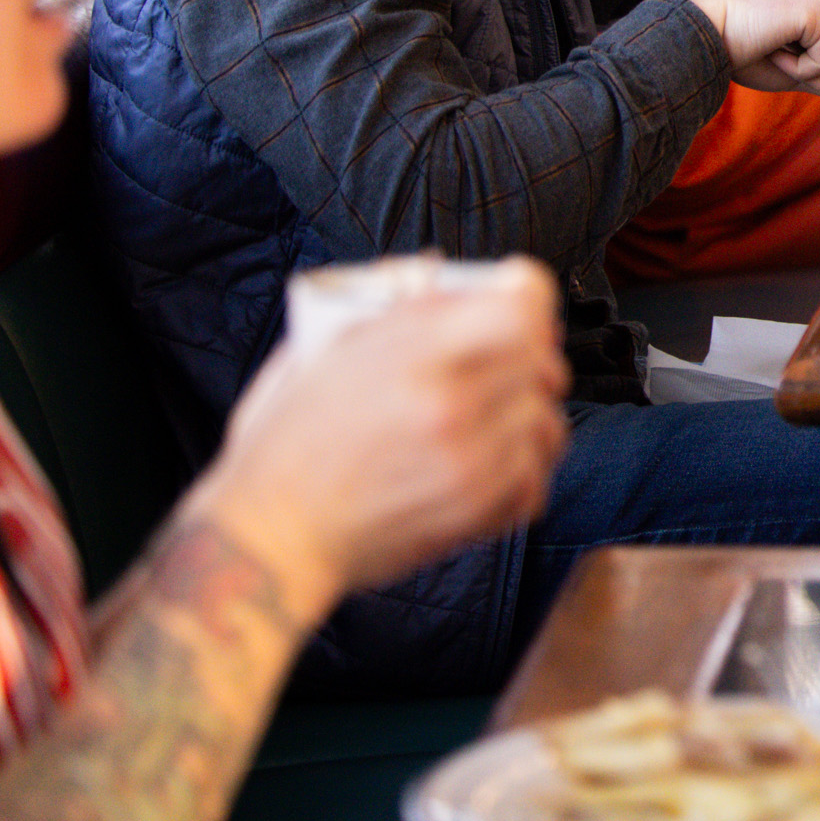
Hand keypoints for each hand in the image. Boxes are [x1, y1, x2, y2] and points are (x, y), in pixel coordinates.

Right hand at [195, 260, 570, 608]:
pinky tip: (481, 464)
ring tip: (485, 420)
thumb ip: (403, 312)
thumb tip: (461, 285)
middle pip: (544, 361)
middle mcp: (453, 406)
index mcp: (415, 354)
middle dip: (526, 357)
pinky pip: (537, 480)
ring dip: (525, 417)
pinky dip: (519, 472)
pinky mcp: (476, 513)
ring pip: (548, 421)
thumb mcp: (327, 348)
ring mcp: (471, 463)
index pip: (524, 306)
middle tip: (496, 365)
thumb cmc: (286, 444)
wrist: (271, 535)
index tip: (515, 301)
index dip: (524, 296)